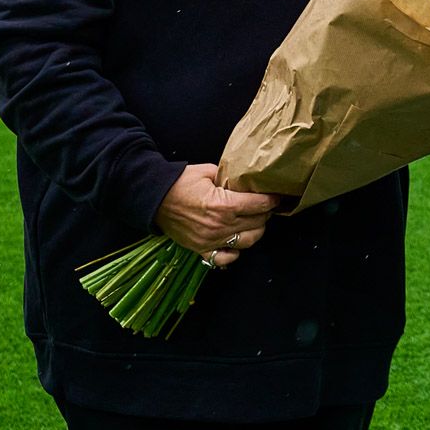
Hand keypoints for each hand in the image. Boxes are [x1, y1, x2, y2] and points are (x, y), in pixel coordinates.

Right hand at [153, 162, 275, 263]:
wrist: (154, 199)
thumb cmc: (180, 183)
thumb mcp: (208, 171)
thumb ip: (230, 178)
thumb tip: (245, 183)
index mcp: (223, 204)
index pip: (259, 205)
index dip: (271, 200)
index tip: (276, 197)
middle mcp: (219, 226)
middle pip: (257, 223)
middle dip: (265, 213)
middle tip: (265, 206)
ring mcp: (211, 241)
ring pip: (248, 241)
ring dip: (255, 231)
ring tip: (254, 221)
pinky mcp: (201, 250)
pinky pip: (225, 258)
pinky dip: (234, 252)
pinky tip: (236, 241)